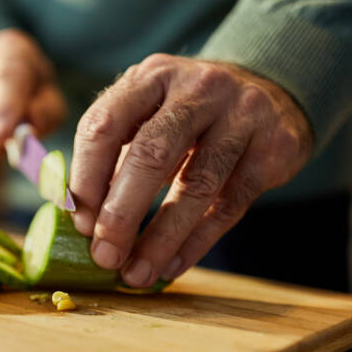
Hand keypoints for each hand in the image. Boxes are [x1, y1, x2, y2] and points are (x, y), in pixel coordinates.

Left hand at [70, 54, 312, 286]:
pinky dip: (196, 243)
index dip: (85, 178)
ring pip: (196, 186)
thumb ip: (113, 154)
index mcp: (151, 76)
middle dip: (121, 214)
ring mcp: (242, 114)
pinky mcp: (274, 148)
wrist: (273, 92)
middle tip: (104, 256)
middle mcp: (198, 88)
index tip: (78, 223)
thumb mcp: (150, 113)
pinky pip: (229, 205)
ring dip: (160, 239)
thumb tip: (77, 217)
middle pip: (150, 154)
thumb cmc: (191, 115)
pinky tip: (171, 267)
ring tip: (136, 275)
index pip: (104, 125)